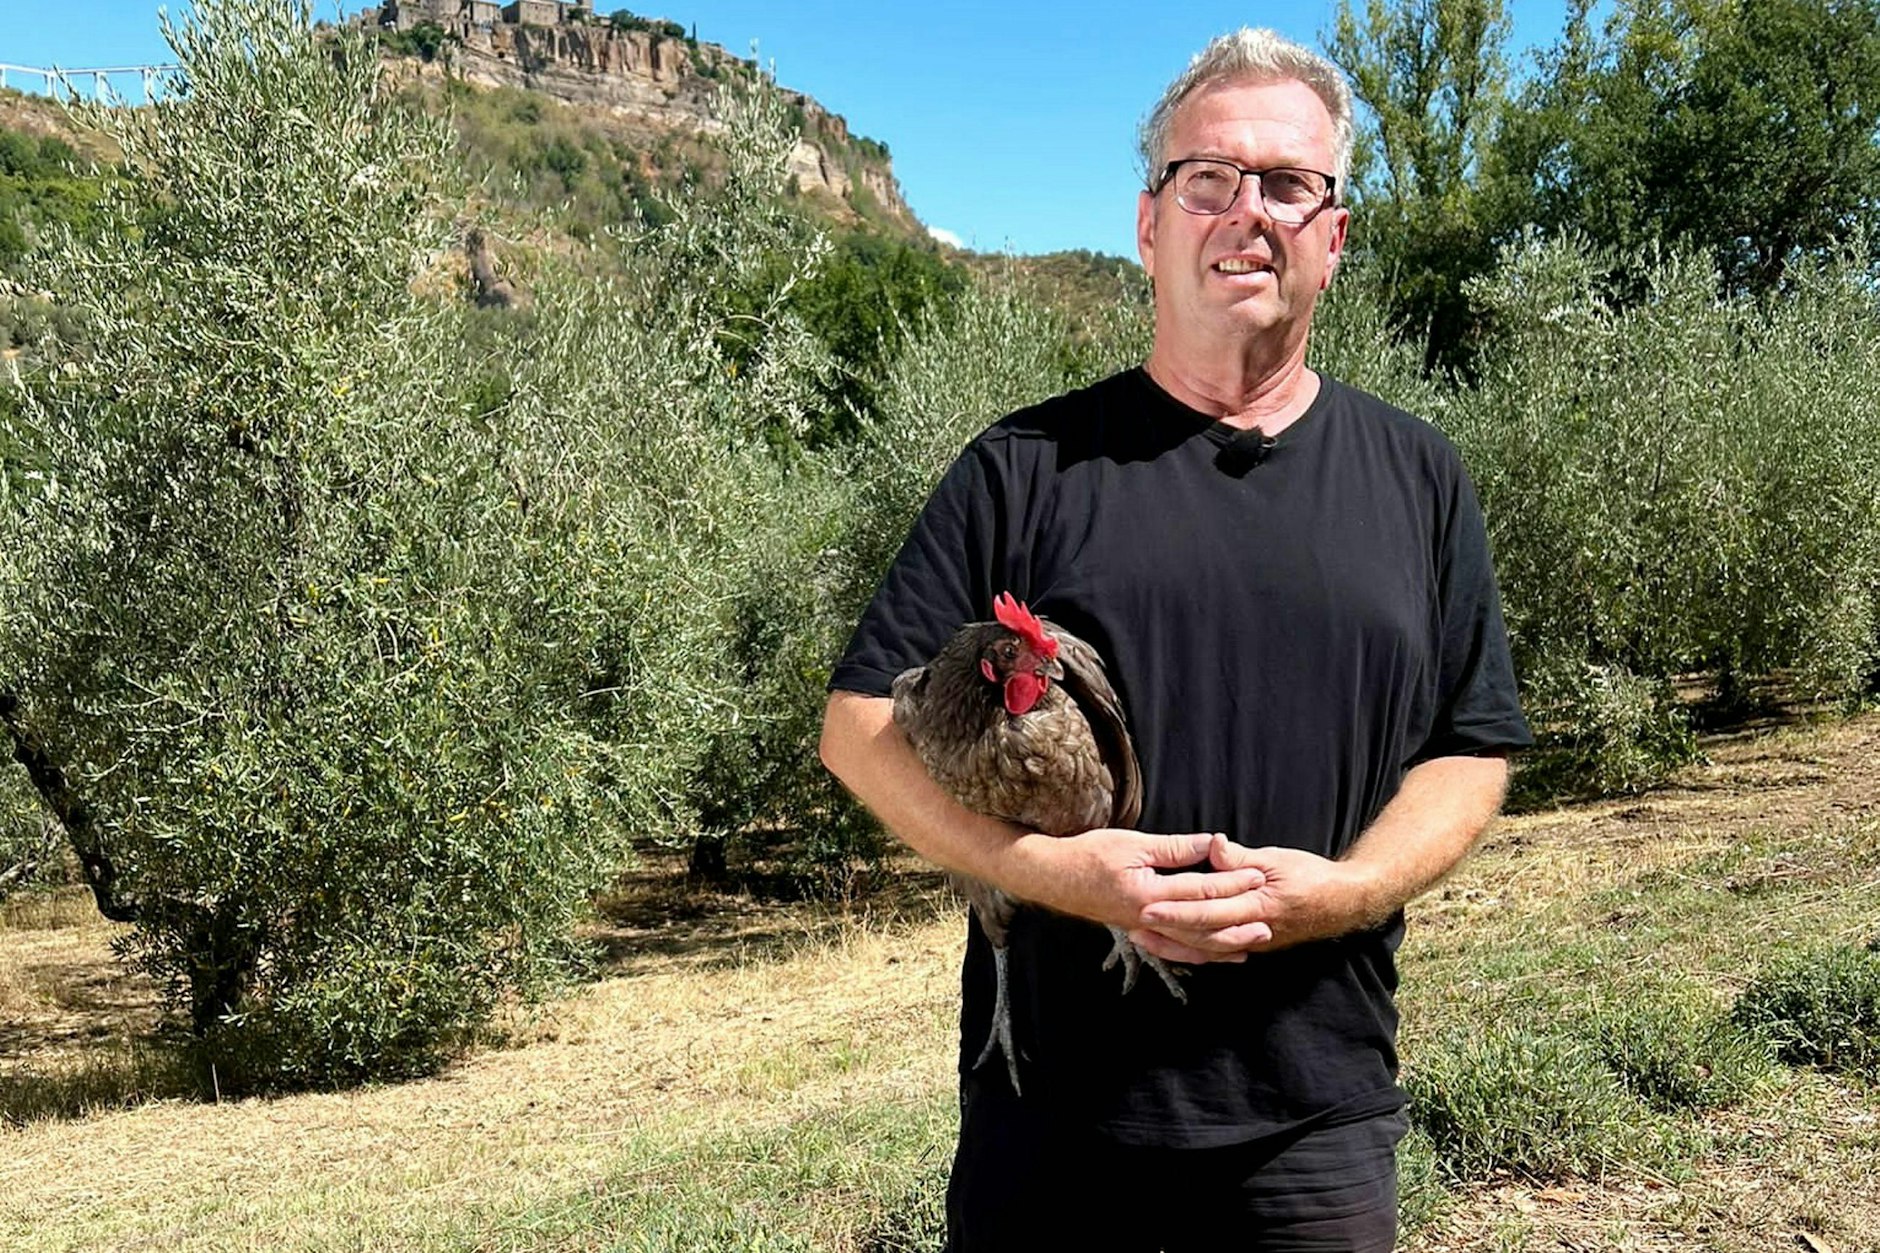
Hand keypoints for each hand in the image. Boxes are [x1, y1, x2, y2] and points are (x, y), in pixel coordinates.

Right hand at [1000, 828, 1266, 946]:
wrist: (1052, 876)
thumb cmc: (1089, 854)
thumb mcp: (1132, 844)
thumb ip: (1173, 848)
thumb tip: (1211, 844)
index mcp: (1148, 894)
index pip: (1200, 889)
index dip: (1232, 881)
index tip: (1259, 875)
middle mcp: (1148, 919)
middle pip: (1201, 924)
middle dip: (1236, 921)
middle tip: (1269, 920)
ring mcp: (1143, 930)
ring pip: (1190, 943)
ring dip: (1223, 944)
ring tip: (1252, 944)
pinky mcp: (1139, 932)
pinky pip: (1175, 948)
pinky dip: (1199, 952)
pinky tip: (1217, 952)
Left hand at [1128, 835, 1376, 962]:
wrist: (1343, 904)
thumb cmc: (1311, 875)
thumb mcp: (1277, 859)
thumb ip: (1241, 858)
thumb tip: (1214, 846)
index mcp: (1258, 906)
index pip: (1210, 911)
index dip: (1178, 910)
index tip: (1149, 905)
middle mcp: (1254, 931)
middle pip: (1202, 935)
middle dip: (1167, 931)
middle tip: (1134, 923)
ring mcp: (1254, 942)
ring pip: (1207, 948)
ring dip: (1174, 944)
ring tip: (1143, 936)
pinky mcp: (1254, 944)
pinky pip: (1219, 951)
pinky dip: (1194, 951)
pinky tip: (1172, 946)